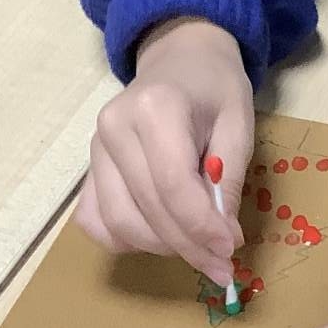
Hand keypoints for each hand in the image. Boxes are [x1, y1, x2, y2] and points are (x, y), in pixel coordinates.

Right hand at [76, 18, 253, 284]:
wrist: (179, 61)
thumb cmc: (214, 90)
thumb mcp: (239, 125)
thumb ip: (228, 179)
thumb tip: (221, 239)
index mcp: (156, 109)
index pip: (172, 185)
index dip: (200, 227)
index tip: (229, 251)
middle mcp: (114, 129)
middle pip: (147, 210)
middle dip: (188, 247)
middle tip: (222, 266)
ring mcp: (94, 150)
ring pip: (119, 224)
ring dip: (162, 248)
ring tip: (197, 247)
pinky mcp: (88, 170)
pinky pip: (96, 222)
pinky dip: (127, 240)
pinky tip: (159, 235)